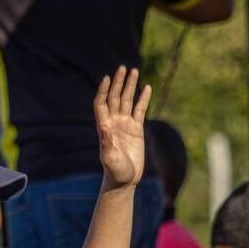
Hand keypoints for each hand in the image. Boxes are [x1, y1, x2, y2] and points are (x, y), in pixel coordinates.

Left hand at [94, 66, 150, 188]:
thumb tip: (105, 127)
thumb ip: (107, 143)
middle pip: (115, 97)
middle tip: (123, 68)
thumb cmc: (115, 171)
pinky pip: (140, 110)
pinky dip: (143, 98)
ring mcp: (125, 124)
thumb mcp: (109, 159)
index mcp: (104, 127)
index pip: (101, 103)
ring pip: (127, 100)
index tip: (107, 78)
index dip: (103, 90)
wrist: (124, 179)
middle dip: (118, 83)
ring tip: (134, 70)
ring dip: (130, 86)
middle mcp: (114, 122)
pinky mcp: (136, 128)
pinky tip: (146, 87)